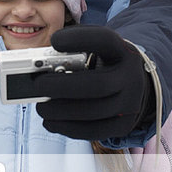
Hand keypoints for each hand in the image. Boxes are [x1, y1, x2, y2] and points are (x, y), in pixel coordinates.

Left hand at [35, 25, 153, 140]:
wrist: (132, 85)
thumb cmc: (102, 63)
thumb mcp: (95, 49)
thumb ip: (73, 50)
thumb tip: (40, 66)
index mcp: (122, 51)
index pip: (105, 40)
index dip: (79, 39)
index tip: (54, 41)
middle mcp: (131, 77)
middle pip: (98, 84)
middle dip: (62, 86)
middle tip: (39, 85)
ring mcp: (130, 103)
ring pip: (94, 111)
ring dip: (61, 111)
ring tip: (41, 107)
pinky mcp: (123, 125)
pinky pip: (94, 131)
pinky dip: (68, 128)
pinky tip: (51, 122)